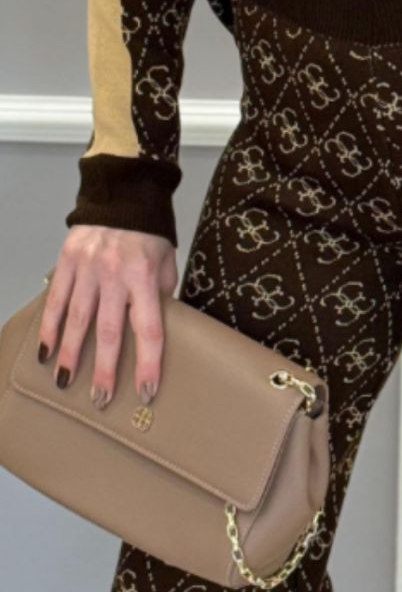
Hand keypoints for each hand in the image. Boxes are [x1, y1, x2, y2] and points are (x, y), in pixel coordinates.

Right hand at [36, 228, 178, 407]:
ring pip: (77, 319)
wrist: (123, 191)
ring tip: (65, 382)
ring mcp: (87, 268)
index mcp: (144, 277)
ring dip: (71, 354)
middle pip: (109, 330)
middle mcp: (115, 274)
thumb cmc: (150, 233)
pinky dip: (50, 326)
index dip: (148, 363)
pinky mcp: (67, 260)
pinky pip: (57, 299)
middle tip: (101, 399)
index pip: (148, 329)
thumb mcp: (166, 263)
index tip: (147, 391)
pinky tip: (46, 351)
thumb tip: (155, 331)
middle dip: (104, 369)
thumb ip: (160, 297)